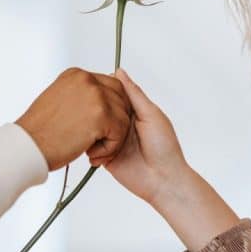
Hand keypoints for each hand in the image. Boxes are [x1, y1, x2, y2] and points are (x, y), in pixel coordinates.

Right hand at [17, 68, 131, 170]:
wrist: (28, 146)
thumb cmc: (38, 132)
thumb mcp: (58, 101)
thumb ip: (79, 96)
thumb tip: (95, 101)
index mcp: (76, 75)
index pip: (109, 84)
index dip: (112, 106)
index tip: (106, 123)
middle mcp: (87, 80)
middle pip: (121, 96)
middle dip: (117, 119)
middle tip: (104, 138)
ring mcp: (95, 95)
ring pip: (123, 115)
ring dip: (114, 136)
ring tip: (94, 149)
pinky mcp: (101, 115)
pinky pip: (120, 131)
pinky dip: (111, 147)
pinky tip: (93, 153)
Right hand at [102, 69, 189, 205]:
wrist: (163, 179)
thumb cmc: (164, 146)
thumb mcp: (150, 114)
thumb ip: (134, 94)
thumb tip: (119, 72)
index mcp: (133, 111)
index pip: (112, 95)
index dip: (101, 91)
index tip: (90, 85)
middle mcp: (120, 125)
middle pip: (100, 112)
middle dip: (92, 111)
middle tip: (86, 110)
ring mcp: (112, 142)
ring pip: (93, 131)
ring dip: (91, 132)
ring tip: (94, 135)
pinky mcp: (106, 158)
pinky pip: (92, 151)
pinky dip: (92, 151)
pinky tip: (98, 152)